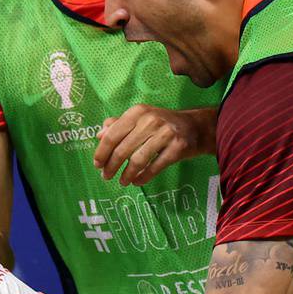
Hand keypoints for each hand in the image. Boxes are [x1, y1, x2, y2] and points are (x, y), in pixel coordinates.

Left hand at [92, 105, 213, 186]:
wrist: (195, 127)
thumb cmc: (162, 124)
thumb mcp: (140, 119)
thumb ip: (119, 125)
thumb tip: (99, 135)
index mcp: (137, 112)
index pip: (112, 134)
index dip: (102, 152)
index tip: (97, 164)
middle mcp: (150, 120)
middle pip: (123, 149)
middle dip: (111, 166)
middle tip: (106, 176)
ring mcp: (165, 133)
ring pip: (138, 160)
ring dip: (127, 174)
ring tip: (122, 181)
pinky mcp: (177, 147)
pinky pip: (155, 167)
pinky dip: (143, 177)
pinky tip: (137, 181)